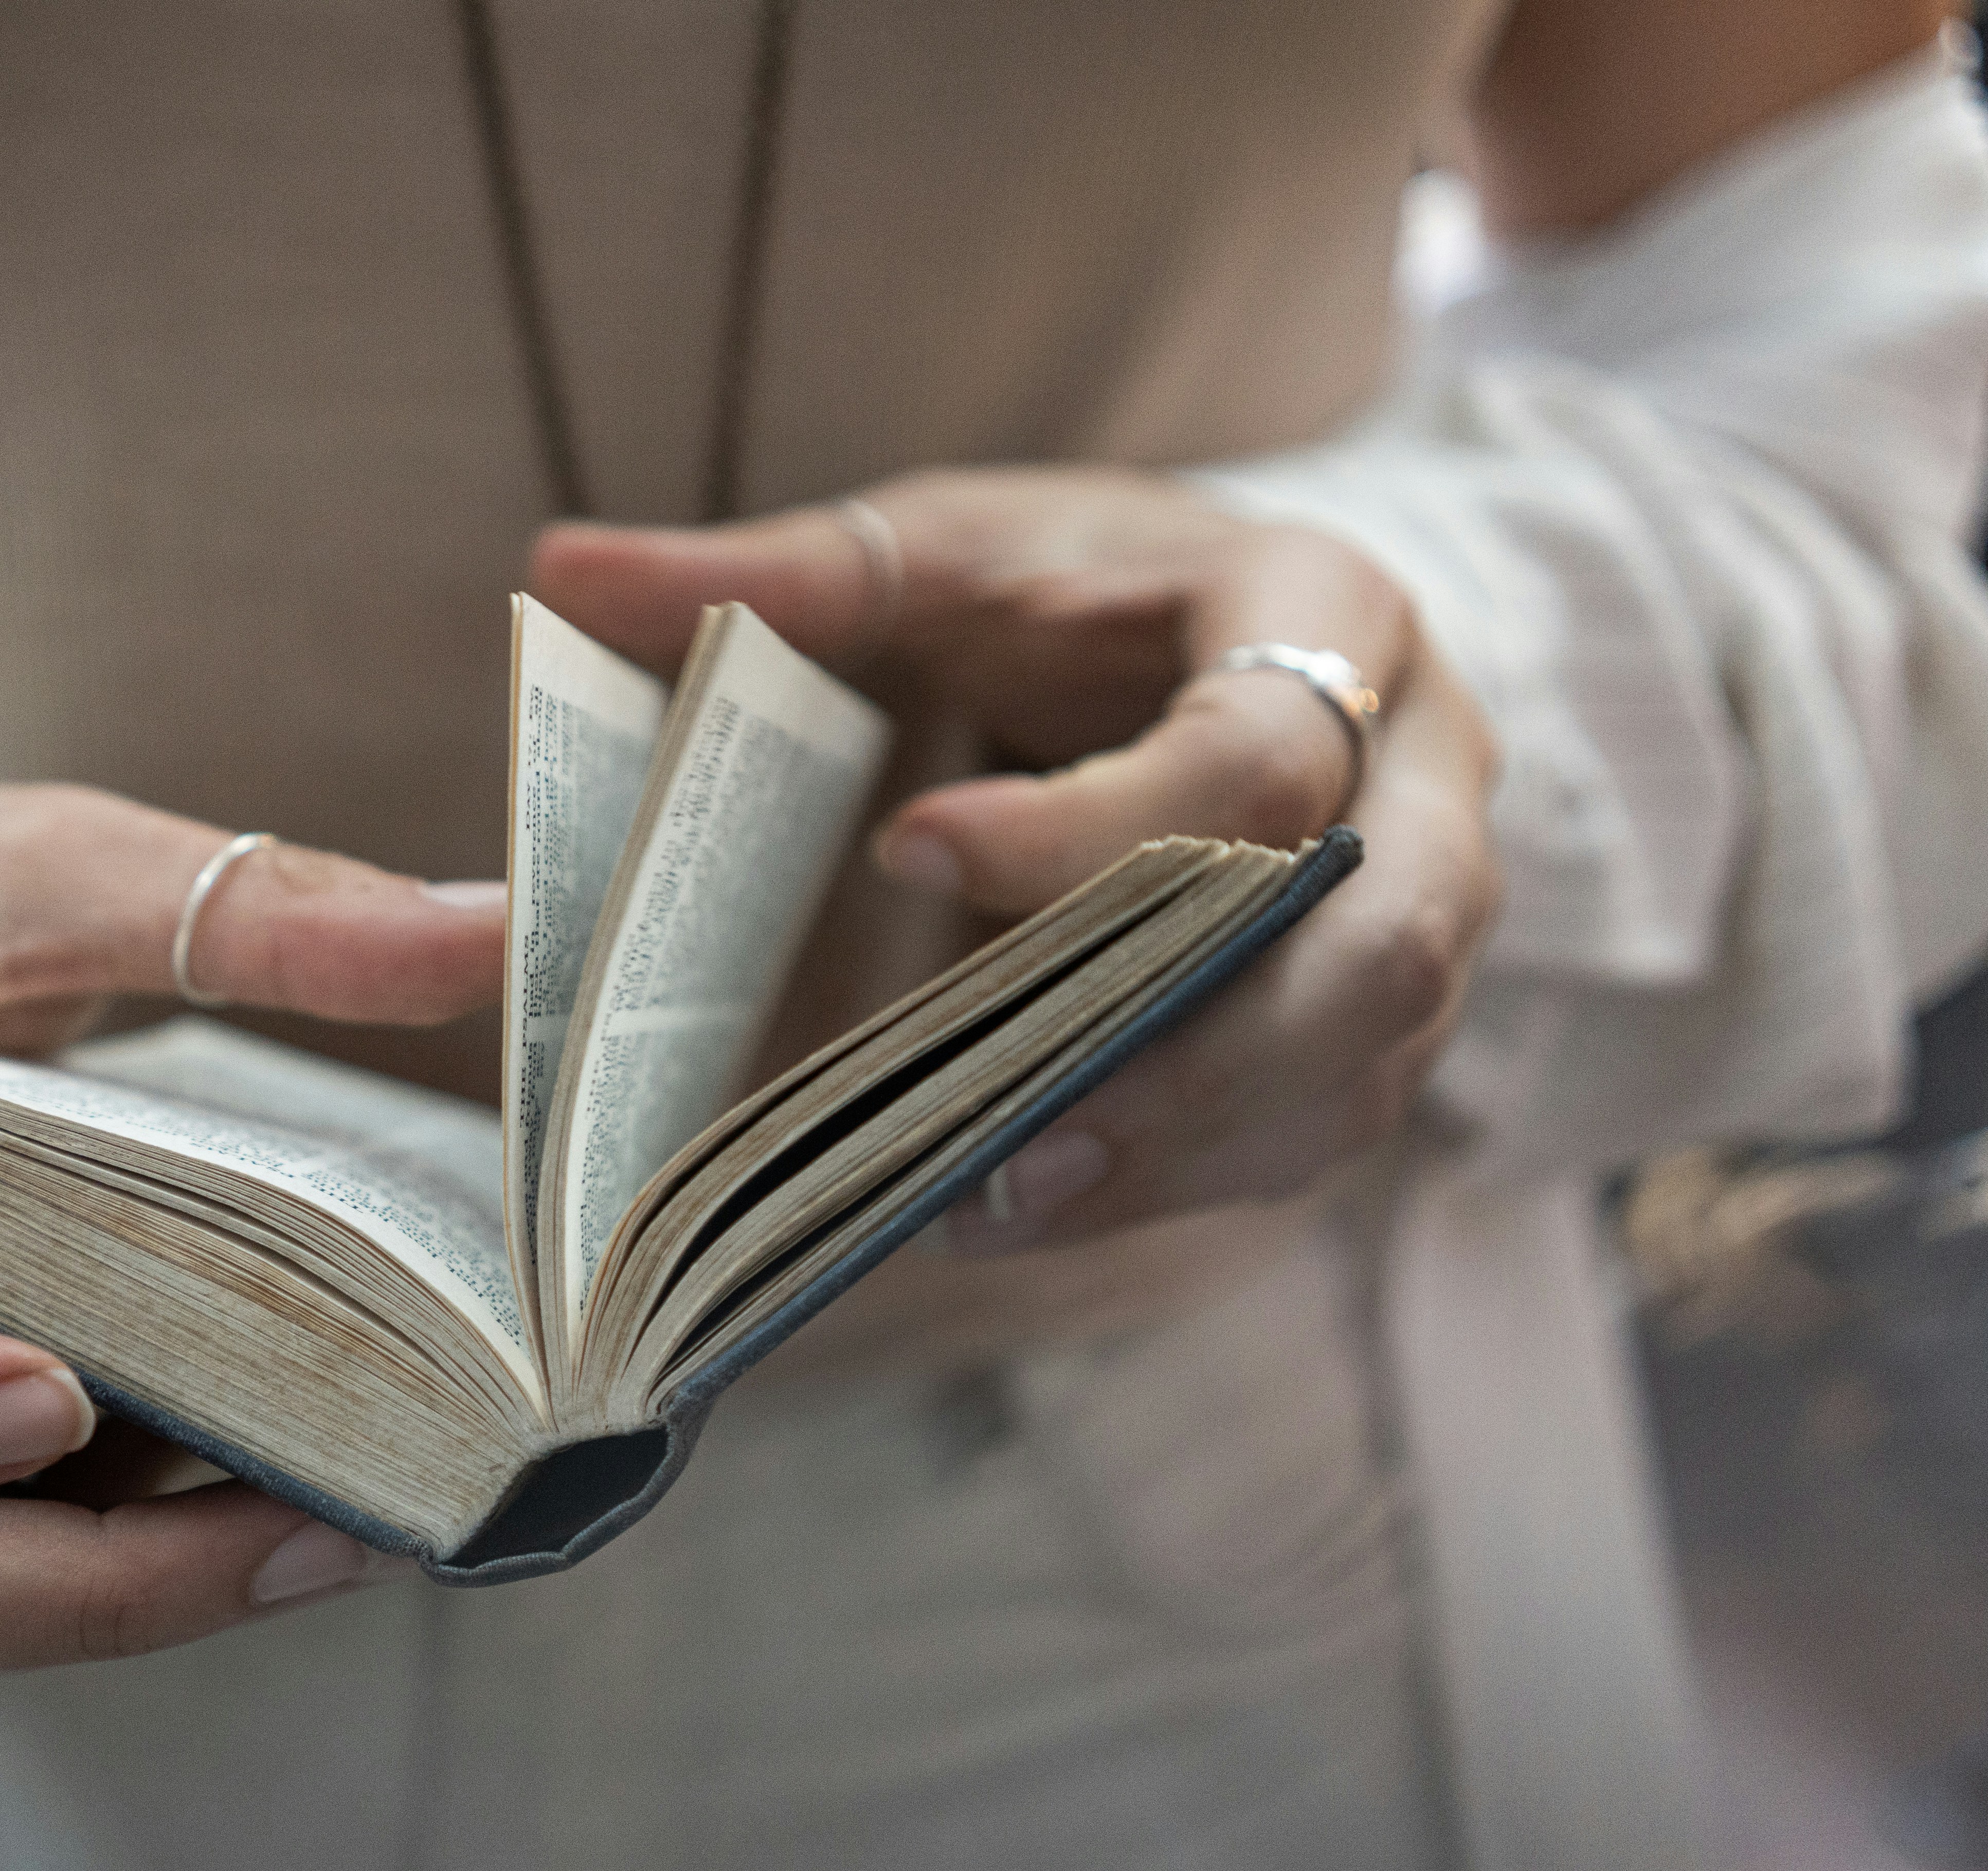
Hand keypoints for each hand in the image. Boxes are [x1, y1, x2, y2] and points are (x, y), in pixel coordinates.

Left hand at [531, 465, 1502, 1248]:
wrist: (1223, 630)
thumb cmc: (1076, 591)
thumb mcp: (948, 550)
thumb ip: (784, 575)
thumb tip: (566, 570)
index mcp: (1322, 616)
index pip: (1252, 752)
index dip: (1094, 826)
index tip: (910, 847)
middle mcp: (1418, 773)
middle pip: (1376, 942)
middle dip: (1196, 1054)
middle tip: (1007, 1132)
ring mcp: (1422, 907)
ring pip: (1354, 1063)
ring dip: (1182, 1149)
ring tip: (995, 1203)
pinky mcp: (1375, 1013)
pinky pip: (1315, 1126)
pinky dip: (1179, 1177)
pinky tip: (1036, 1204)